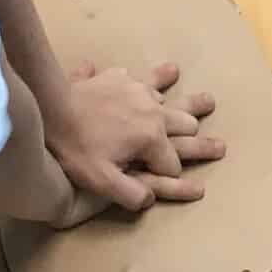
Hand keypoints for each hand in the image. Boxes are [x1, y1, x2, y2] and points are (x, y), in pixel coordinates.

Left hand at [47, 61, 223, 213]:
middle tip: (219, 145)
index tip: (174, 183)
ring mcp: (139, 90)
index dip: (171, 177)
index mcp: (151, 138)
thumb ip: (131, 194)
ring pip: (172, 97)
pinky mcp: (123, 78)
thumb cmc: (76, 148)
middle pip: (185, 126)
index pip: (172, 164)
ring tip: (209, 102)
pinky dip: (157, 79)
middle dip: (198, 140)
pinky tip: (165, 73)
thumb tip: (151, 199)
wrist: (52, 106)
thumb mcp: (102, 182)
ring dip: (190, 103)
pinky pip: (145, 77)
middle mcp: (153, 111)